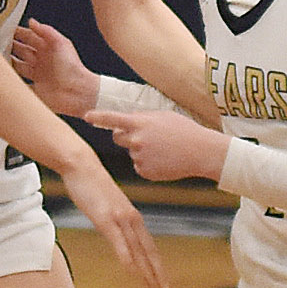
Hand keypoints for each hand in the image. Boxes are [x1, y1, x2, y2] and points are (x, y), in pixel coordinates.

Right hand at [11, 19, 100, 115]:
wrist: (77, 92)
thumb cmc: (73, 68)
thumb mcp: (61, 43)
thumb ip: (46, 31)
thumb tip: (32, 22)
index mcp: (48, 49)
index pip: (29, 37)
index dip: (18, 33)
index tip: (5, 29)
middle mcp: (42, 62)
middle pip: (21, 51)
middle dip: (10, 46)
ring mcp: (38, 76)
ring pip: (18, 66)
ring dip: (9, 62)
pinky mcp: (35, 90)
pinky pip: (20, 84)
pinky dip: (12, 81)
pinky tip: (4, 77)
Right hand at [58, 149, 165, 287]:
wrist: (82, 165)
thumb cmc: (92, 183)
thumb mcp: (107, 204)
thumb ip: (114, 217)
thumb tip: (114, 228)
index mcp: (132, 216)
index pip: (148, 245)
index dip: (156, 263)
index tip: (161, 279)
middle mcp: (131, 218)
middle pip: (147, 250)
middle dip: (156, 271)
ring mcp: (119, 219)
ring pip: (137, 249)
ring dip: (145, 269)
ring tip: (152, 286)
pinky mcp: (105, 219)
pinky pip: (119, 242)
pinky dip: (126, 257)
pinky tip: (132, 271)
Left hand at [87, 109, 229, 184]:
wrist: (200, 152)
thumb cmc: (184, 131)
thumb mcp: (163, 116)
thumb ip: (143, 118)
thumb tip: (130, 121)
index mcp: (139, 123)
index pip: (112, 118)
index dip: (98, 116)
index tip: (86, 116)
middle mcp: (135, 140)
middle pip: (117, 137)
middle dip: (125, 136)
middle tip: (144, 137)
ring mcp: (138, 157)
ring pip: (132, 153)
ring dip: (142, 151)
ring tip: (164, 149)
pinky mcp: (144, 172)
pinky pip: (140, 166)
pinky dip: (149, 164)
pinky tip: (164, 161)